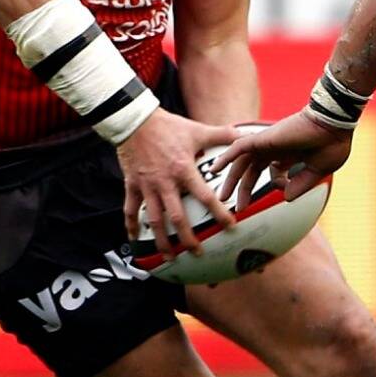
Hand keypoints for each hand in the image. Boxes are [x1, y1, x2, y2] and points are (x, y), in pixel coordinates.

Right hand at [117, 108, 241, 261]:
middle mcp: (165, 182)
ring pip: (154, 220)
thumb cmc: (168, 126)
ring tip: (169, 256)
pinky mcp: (132, 185)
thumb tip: (245, 134)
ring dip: (161, 240)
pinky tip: (134, 239)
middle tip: (198, 253)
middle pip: (177, 217)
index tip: (230, 226)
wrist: (135, 120)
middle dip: (188, 238)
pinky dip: (131, 225)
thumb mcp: (197, 130)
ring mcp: (147, 186)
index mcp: (184, 170)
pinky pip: (130, 209)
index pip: (204, 196)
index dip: (218, 212)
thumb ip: (222, 135)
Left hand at [213, 110, 352, 205]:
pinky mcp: (263, 139)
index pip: (274, 172)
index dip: (278, 184)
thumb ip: (302, 184)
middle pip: (251, 170)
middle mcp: (276, 148)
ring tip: (220, 198)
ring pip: (241, 162)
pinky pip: (238, 148)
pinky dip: (225, 157)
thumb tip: (286, 198)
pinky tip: (214, 170)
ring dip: (230, 180)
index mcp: (290, 154)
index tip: (287, 189)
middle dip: (242, 188)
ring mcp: (268, 143)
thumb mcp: (318, 171)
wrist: (335, 125)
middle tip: (236, 207)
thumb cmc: (333, 143)